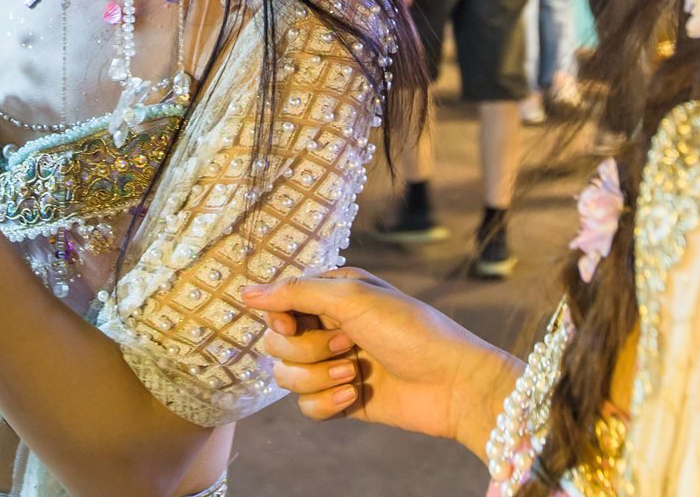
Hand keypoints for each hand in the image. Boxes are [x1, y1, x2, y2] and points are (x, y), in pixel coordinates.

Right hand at [242, 268, 522, 455]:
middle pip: (277, 345)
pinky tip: (357, 397)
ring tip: (354, 374)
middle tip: (347, 345)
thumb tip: (245, 292)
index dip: (279, 319)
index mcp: (331, 294)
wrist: (453, 384)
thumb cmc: (410, 331)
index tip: (293, 325)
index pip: (277, 305)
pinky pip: (306, 407)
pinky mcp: (342, 400)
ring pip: (286, 377)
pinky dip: (327, 403)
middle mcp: (329, 326)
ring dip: (317, 378)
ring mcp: (334, 364)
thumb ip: (295, 293)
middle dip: (307, 350)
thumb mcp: (352, 299)